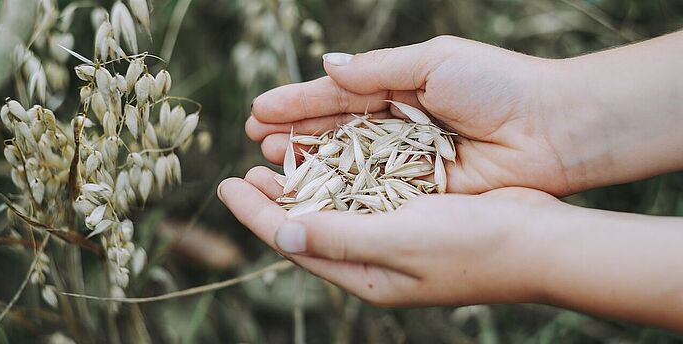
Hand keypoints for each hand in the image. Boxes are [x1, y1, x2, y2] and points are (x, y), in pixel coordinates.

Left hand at [218, 166, 556, 305]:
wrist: (539, 241)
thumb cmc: (472, 245)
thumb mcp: (398, 241)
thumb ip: (338, 237)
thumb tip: (280, 233)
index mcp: (366, 276)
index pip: (295, 243)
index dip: (256, 215)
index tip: (225, 185)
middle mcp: (375, 261)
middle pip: (309, 227)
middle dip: (273, 200)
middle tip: (244, 171)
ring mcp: (395, 239)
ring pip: (335, 210)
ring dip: (304, 185)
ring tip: (276, 161)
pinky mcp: (414, 216)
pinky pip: (364, 196)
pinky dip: (340, 177)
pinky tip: (330, 158)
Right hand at [247, 35, 576, 194]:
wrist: (552, 128)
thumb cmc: (496, 84)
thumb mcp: (433, 62)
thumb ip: (376, 70)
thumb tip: (327, 67)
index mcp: (400, 87)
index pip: (338, 95)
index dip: (299, 102)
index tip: (260, 110)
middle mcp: (398, 126)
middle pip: (336, 131)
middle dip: (296, 133)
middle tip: (256, 139)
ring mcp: (407, 161)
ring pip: (348, 163)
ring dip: (310, 162)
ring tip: (271, 161)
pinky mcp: (421, 192)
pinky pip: (374, 191)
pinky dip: (343, 191)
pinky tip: (311, 191)